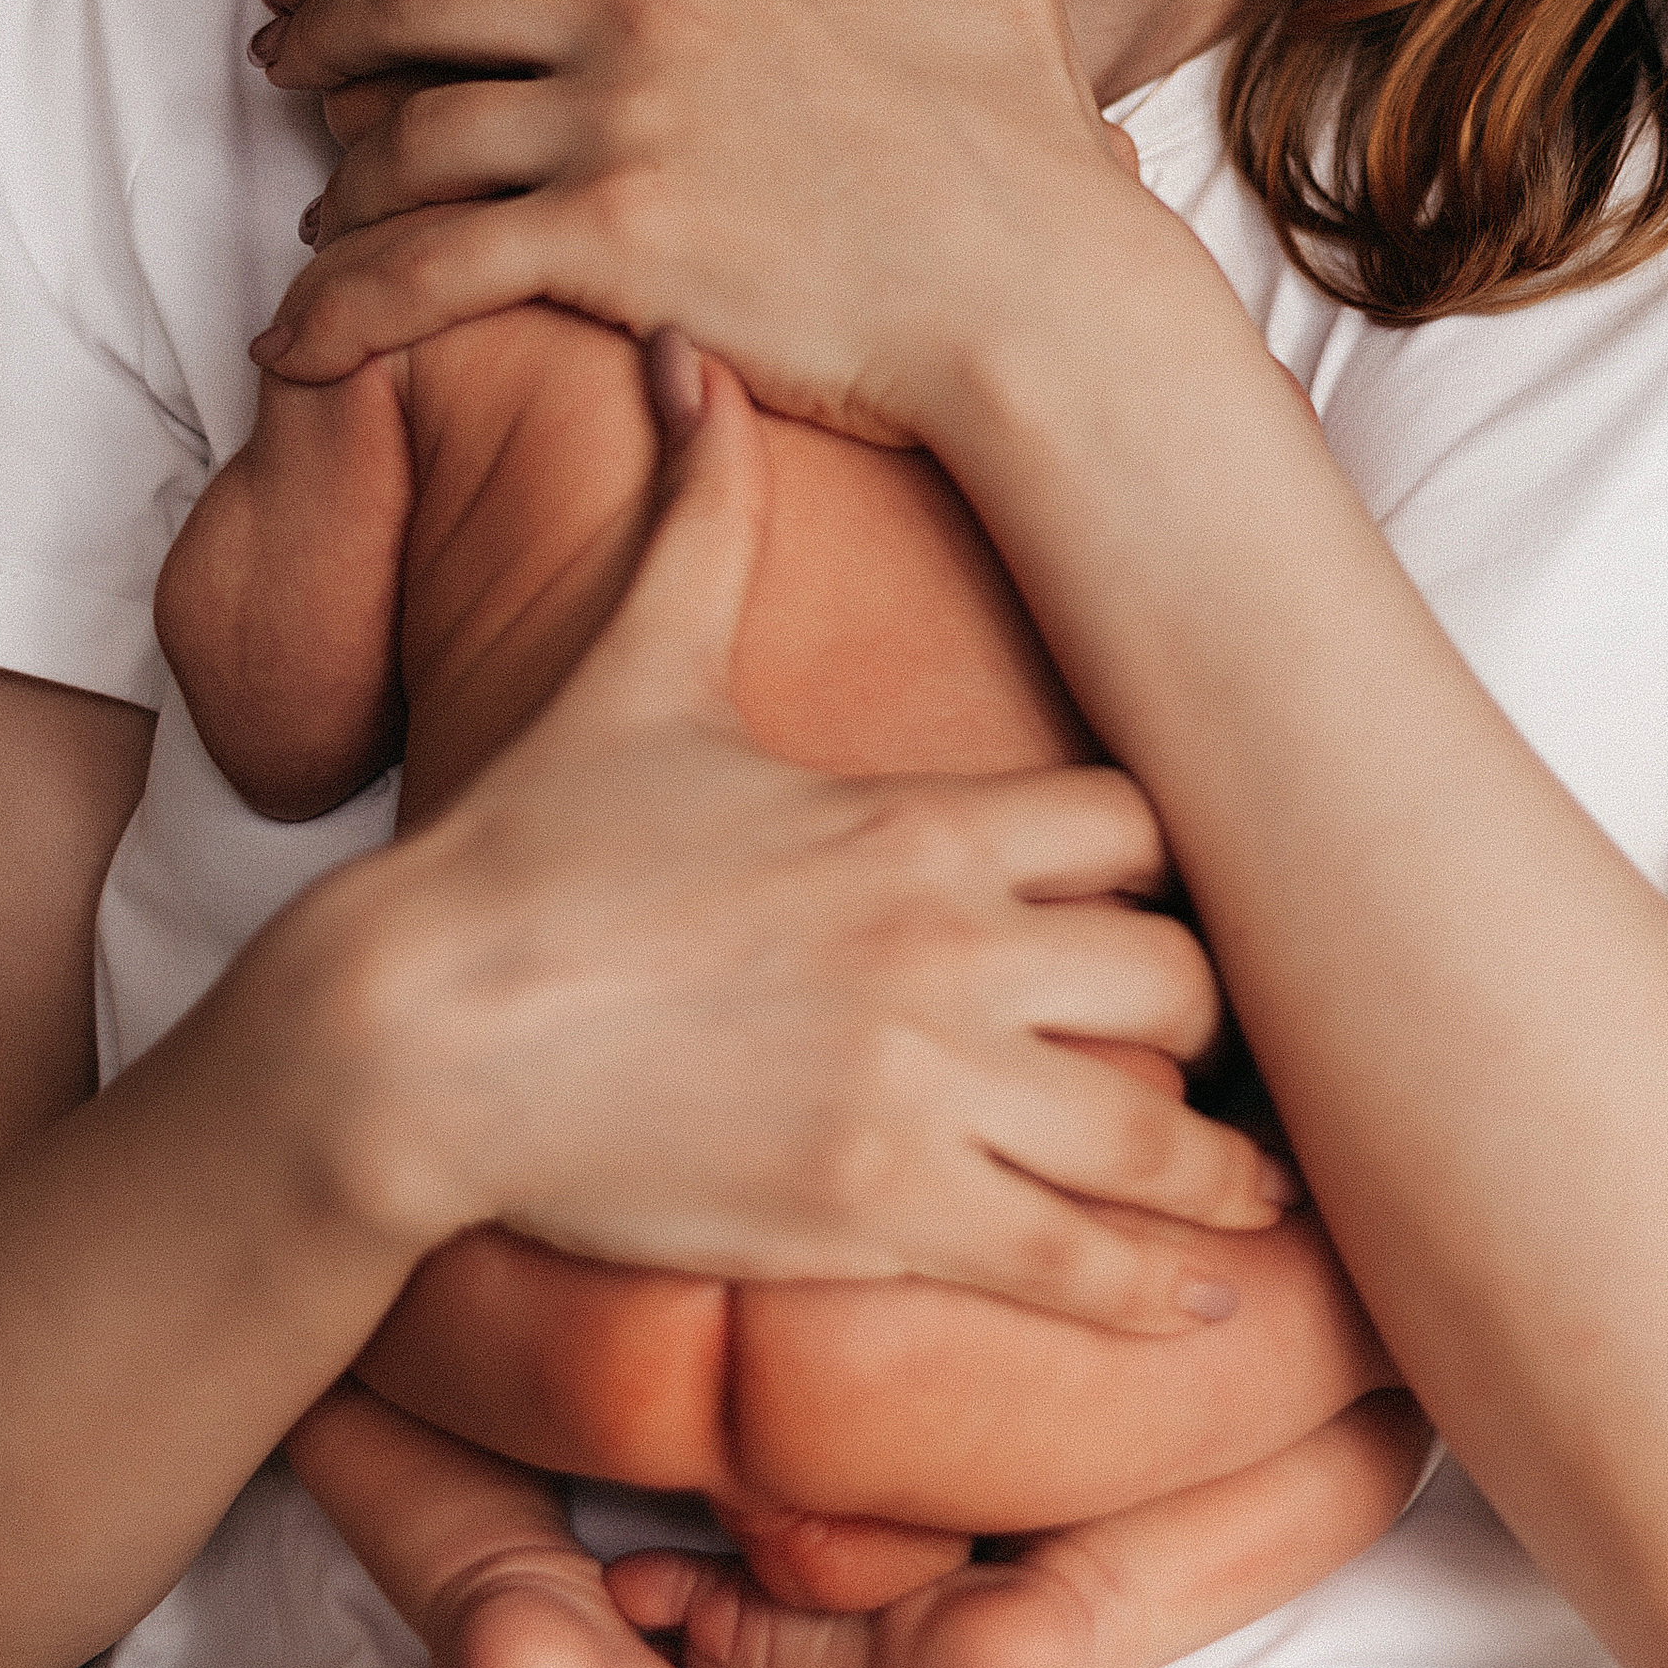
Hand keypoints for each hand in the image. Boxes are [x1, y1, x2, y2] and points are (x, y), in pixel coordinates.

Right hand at [244, 343, 1287, 1334]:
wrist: (412, 1033)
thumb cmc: (524, 850)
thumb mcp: (637, 663)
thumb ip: (698, 514)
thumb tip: (689, 356)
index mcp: (919, 819)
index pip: (1139, 828)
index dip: (1158, 867)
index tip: (1148, 903)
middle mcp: (949, 953)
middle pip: (1179, 982)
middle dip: (1194, 1018)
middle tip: (1195, 1054)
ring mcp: (922, 1092)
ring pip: (1157, 1138)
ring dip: (1218, 1180)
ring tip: (1256, 1207)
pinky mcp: (876, 1215)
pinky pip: (1075, 1267)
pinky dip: (1152, 1296)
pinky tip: (1195, 1311)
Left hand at [245, 0, 1183, 446]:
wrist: (1045, 302)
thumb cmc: (1021, 150)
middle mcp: (636, 16)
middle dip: (320, 18)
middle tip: (280, 46)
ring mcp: (616, 132)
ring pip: (403, 141)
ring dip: (340, 183)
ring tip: (323, 214)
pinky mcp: (609, 251)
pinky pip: (422, 273)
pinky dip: (339, 309)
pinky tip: (298, 339)